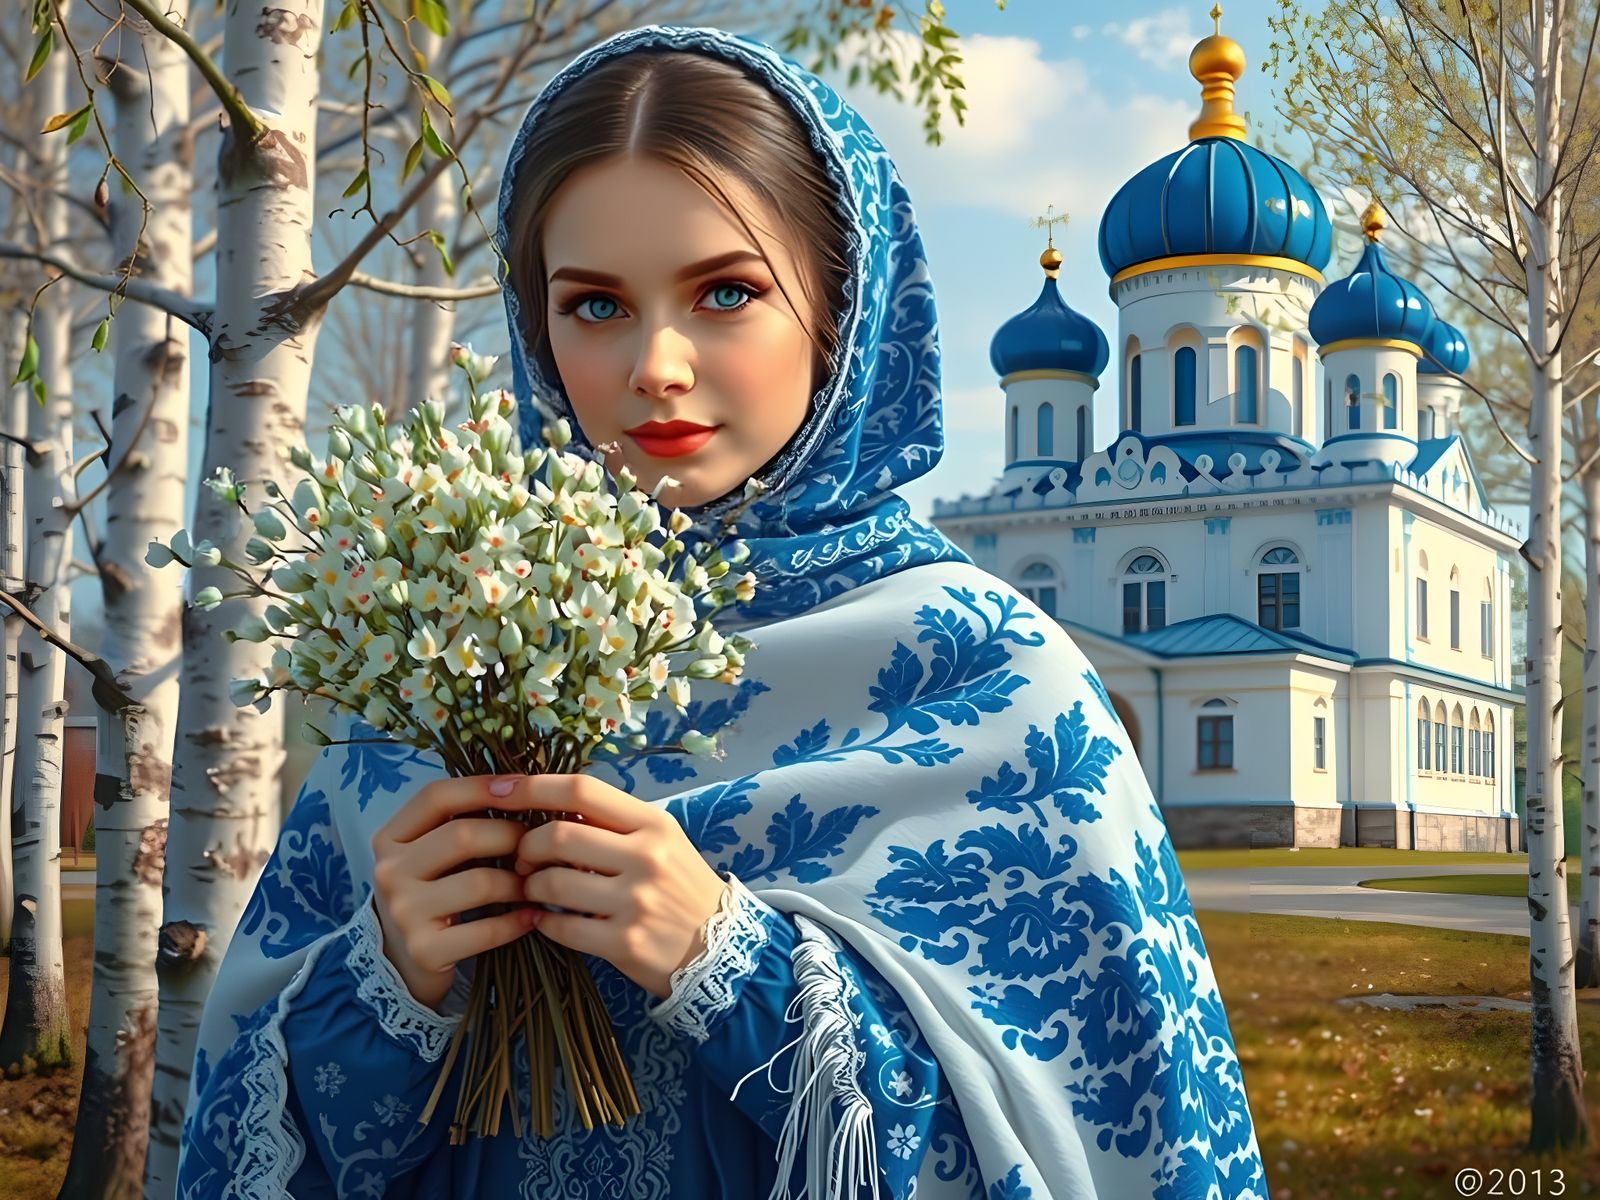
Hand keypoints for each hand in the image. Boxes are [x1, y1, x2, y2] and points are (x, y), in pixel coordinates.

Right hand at [368, 775, 541, 1011]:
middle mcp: (389, 871)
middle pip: (462, 835)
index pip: (436, 796)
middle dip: (511, 836)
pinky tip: (531, 916)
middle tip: (537, 846)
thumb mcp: (429, 853)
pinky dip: (517, 921)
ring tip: (537, 883)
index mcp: (390, 838)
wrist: (400, 961)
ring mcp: (404, 912)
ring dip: (520, 882)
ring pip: (480, 882)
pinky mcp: (424, 950)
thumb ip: (460, 820)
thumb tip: (521, 786)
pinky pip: (487, 929)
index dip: (482, 786)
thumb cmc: (431, 892)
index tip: (522, 786)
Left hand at [498, 773, 729, 1000]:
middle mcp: (646, 857)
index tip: (498, 790)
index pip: (582, 790)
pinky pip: (561, 927)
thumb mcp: (660, 841)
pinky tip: (546, 920)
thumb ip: (612, 823)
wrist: (721, 947)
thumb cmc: (680, 886)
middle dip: (526, 846)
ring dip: (530, 887)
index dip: (531, 787)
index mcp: (653, 824)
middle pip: (559, 835)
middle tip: (522, 858)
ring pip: (553, 882)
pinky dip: (543, 922)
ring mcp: (636, 902)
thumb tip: (547, 805)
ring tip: (534, 890)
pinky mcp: (625, 943)